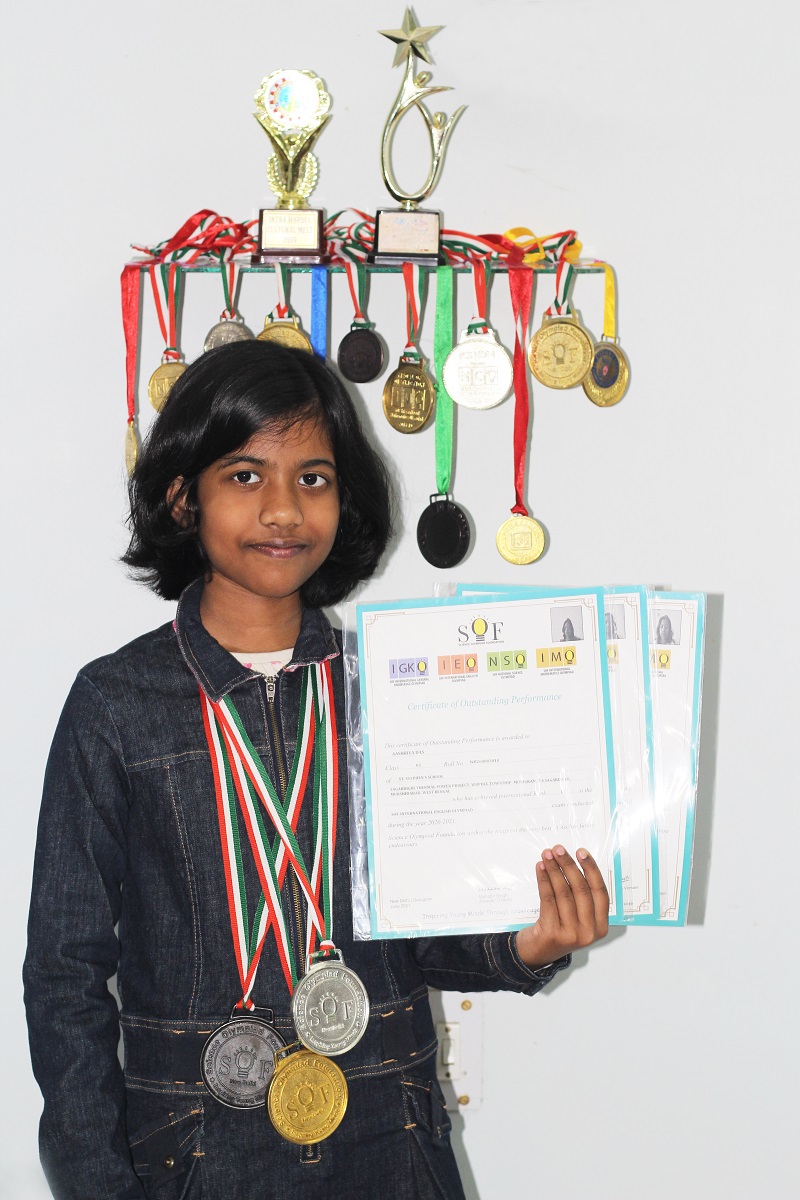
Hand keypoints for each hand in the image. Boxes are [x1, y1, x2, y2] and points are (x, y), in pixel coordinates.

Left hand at [515, 846, 609, 968]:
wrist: (538, 952)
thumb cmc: (559, 928)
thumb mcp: (578, 917)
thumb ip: (581, 896)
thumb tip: (572, 861)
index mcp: (601, 926)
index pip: (600, 892)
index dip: (591, 870)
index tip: (581, 852)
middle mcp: (589, 932)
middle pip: (581, 890)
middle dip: (569, 865)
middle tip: (558, 849)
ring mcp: (571, 934)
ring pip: (563, 893)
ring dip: (554, 870)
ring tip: (547, 855)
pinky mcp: (552, 933)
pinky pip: (548, 899)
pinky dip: (544, 880)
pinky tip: (541, 869)